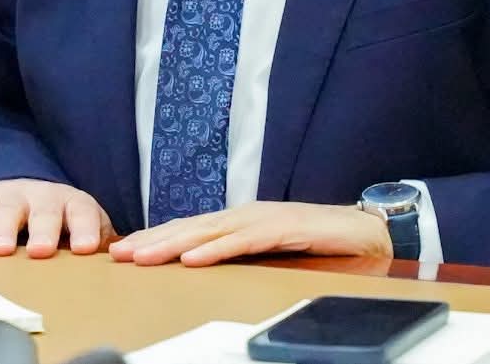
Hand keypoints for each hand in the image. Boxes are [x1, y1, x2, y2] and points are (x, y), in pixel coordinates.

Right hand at [0, 179, 115, 257]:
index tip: (85, 248)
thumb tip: (112, 272)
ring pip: (8, 209)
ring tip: (1, 250)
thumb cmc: (55, 224)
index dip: (85, 228)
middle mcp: (42, 197)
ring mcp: (10, 196)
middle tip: (41, 250)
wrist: (20, 194)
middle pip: (46, 210)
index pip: (83, 212)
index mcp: (72, 205)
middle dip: (44, 229)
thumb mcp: (78, 231)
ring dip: (4, 229)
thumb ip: (94, 247)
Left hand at [108, 201, 391, 266]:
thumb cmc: (322, 247)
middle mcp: (247, 216)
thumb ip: (244, 259)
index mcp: (242, 222)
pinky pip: (244, 242)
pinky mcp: (284, 229)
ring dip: (172, 244)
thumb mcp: (272, 256)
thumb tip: (209, 273)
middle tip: (118, 253)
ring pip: (209, 232)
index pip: (190, 230)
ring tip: (143, 256)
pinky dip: (216, 249)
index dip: (156, 239)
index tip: (124, 251)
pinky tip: (193, 259)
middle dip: (152, 240)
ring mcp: (264, 220)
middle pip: (190, 228)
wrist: (370, 233)